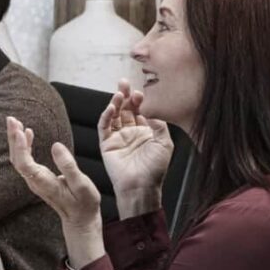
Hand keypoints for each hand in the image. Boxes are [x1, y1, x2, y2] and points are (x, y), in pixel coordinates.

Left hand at [7, 114, 106, 268]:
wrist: (80, 219)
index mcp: (43, 182)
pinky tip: (28, 133)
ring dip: (16, 140)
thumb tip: (56, 146)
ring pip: (19, 158)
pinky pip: (25, 159)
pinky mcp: (37, 178)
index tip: (20, 130)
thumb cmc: (83, 204)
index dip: (20, 146)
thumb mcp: (81, 184)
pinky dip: (24, 145)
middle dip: (13, 138)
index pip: (24, 163)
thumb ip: (68, 166)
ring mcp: (34, 180)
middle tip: (11, 119)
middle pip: (17, 158)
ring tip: (16, 122)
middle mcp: (34, 181)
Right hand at [97, 82, 170, 209]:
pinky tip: (111, 108)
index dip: (139, 100)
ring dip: (115, 104)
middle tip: (123, 83)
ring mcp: (117, 138)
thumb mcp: (165, 143)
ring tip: (118, 94)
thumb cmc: (155, 169)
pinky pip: (104, 127)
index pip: (140, 111)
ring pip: (114, 115)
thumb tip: (150, 108)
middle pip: (125, 109)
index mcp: (145, 132)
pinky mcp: (106, 144)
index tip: (140, 91)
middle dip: (124, 96)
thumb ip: (158, 124)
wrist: (142, 187)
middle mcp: (130, 132)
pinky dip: (106, 116)